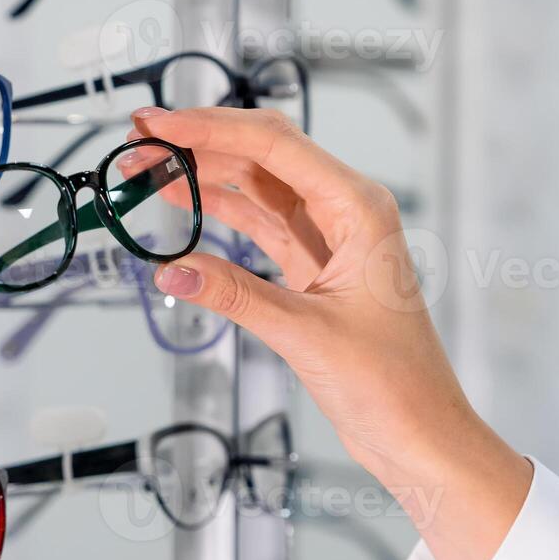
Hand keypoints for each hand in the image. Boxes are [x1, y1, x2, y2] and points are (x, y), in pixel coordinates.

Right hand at [131, 106, 530, 559]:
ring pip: (255, 188)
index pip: (275, 145)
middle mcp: (345, 212)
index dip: (211, 128)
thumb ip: (235, 296)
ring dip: (202, 176)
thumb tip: (173, 271)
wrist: (420, 434)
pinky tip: (181, 206)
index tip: (160, 124)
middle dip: (199, 145)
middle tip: (138, 143)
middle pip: (261, 156)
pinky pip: (257, 225)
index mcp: (359, 208)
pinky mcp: (311, 269)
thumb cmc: (396, 384)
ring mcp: (328, 239)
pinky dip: (218, 214)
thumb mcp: (307, 334)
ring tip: (145, 170)